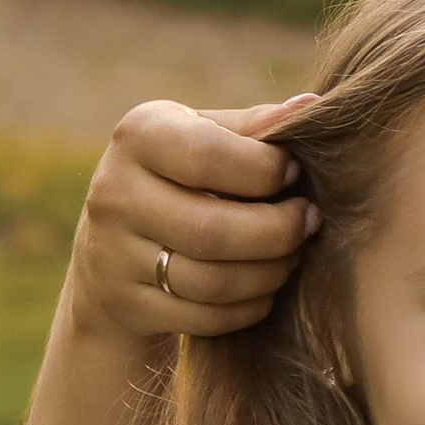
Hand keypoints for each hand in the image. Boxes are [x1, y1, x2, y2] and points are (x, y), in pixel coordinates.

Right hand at [64, 93, 323, 349]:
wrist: (114, 248)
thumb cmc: (183, 178)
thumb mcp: (206, 137)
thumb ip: (256, 127)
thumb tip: (313, 108)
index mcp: (138, 136)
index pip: (206, 155)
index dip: (265, 170)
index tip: (295, 175)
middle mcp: (113, 193)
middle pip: (211, 229)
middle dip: (278, 232)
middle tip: (309, 222)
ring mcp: (111, 254)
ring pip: (211, 281)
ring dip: (270, 273)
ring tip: (292, 256)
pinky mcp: (124, 304)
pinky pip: (204, 317)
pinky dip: (248, 306)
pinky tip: (264, 287)